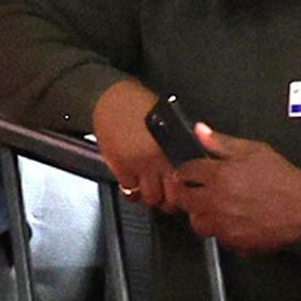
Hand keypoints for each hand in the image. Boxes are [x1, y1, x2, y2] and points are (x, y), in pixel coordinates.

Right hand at [91, 80, 178, 212]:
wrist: (112, 99)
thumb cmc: (140, 107)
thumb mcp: (169, 123)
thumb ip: (179, 147)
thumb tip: (189, 168)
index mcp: (175, 146)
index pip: (187, 182)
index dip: (186, 191)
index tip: (183, 192)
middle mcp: (158, 157)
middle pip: (170, 196)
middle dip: (168, 200)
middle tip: (166, 197)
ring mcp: (139, 164)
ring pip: (149, 197)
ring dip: (149, 195)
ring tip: (148, 188)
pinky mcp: (120, 167)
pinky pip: (129, 189)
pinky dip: (131, 188)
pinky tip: (133, 179)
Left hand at [169, 129, 300, 254]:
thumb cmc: (282, 179)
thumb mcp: (253, 150)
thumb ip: (222, 142)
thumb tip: (200, 131)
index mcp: (219, 175)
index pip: (185, 171)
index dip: (183, 170)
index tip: (185, 172)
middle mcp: (216, 201)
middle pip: (183, 199)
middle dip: (185, 192)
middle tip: (193, 189)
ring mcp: (223, 224)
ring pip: (196, 221)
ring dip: (200, 213)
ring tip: (213, 206)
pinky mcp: (232, 241)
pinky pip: (215, 236)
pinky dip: (219, 229)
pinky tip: (230, 219)